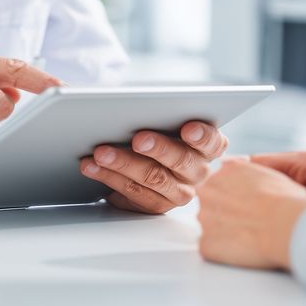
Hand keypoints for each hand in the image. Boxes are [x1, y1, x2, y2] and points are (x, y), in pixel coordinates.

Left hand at [80, 122, 228, 213]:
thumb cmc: (157, 129)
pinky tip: (91, 166)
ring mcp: (177, 192)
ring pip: (153, 179)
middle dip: (159, 148)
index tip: (187, 127)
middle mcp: (198, 171)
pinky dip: (109, 178)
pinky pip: (132, 194)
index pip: (213, 141)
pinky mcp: (154, 205)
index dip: (202, 135)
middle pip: (182, 161)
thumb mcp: (163, 117)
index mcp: (208, 146)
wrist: (145, 159)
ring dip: (123, 163)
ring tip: (100, 152)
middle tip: (138, 138)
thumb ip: (161, 109)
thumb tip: (133, 100)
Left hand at [197, 158, 305, 269]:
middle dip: (226, 215)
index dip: (234, 200)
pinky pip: (212, 249)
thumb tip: (232, 165)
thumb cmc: (284, 199)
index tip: (248, 207)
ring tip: (251, 236)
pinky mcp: (206, 244)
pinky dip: (225, 252)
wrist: (287, 224)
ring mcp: (204, 219)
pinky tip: (245, 250)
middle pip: (211, 206)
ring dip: (226, 233)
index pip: (217, 187)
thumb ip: (240, 170)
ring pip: (211, 228)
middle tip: (250, 223)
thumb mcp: (261, 171)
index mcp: (220, 173)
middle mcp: (206, 193)